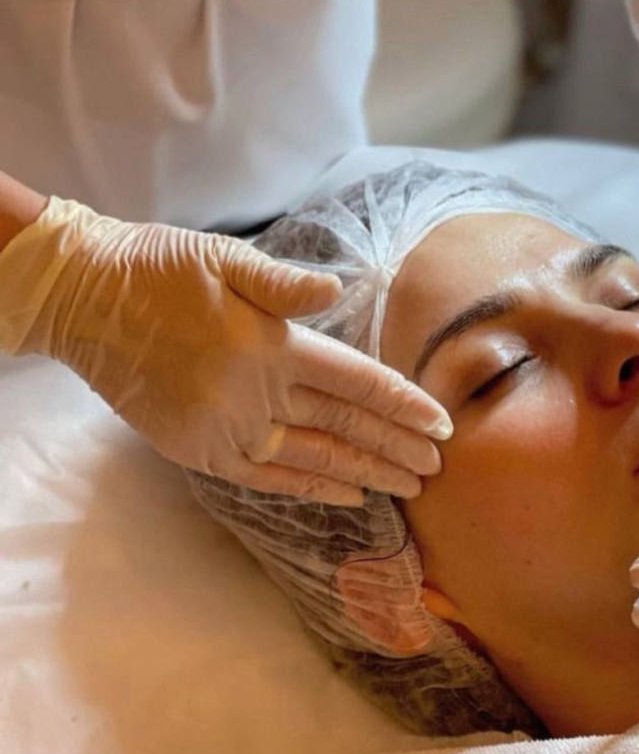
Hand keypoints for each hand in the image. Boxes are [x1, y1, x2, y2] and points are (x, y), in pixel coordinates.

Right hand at [1, 197, 451, 504]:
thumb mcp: (225, 260)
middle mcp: (254, 395)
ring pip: (312, 458)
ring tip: (407, 487)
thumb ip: (283, 284)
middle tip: (439, 468)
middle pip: (343, 427)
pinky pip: (267, 477)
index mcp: (270, 347)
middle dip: (396, 448)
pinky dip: (309, 486)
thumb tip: (336, 290)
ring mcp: (226, 429)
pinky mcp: (200, 450)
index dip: (403, 406)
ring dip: (364, 473)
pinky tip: (346, 493)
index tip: (442, 426)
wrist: (82, 301)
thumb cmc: (159, 270)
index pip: (356, 383)